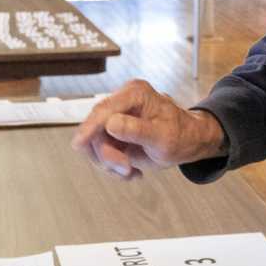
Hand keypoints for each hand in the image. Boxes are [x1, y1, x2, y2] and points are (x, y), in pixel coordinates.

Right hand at [71, 80, 226, 179]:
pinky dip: (113, 167)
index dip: (90, 128)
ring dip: (111, 164)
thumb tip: (111, 124)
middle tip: (127, 169)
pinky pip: (100, 153)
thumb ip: (137, 130)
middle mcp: (121, 102)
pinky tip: (131, 171)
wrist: (187, 142)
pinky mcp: (111, 133)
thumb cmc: (181, 135)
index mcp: (134, 93)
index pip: (105, 110)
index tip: (78, 145)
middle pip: (96, 129)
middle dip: (108, 155)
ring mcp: (114, 118)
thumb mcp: (163, 136)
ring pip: (95, 145)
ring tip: (131, 172)